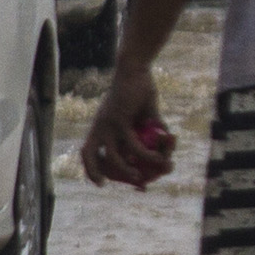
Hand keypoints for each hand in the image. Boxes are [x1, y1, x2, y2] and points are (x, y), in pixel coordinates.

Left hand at [79, 65, 169, 188]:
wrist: (136, 70)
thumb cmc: (139, 89)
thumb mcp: (144, 114)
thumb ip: (152, 130)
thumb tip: (166, 143)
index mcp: (100, 126)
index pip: (87, 151)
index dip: (91, 169)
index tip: (101, 182)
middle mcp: (100, 126)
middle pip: (89, 155)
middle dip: (96, 174)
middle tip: (111, 184)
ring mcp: (109, 124)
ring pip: (113, 156)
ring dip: (127, 171)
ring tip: (142, 178)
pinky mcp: (121, 121)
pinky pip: (134, 145)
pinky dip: (147, 155)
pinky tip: (160, 158)